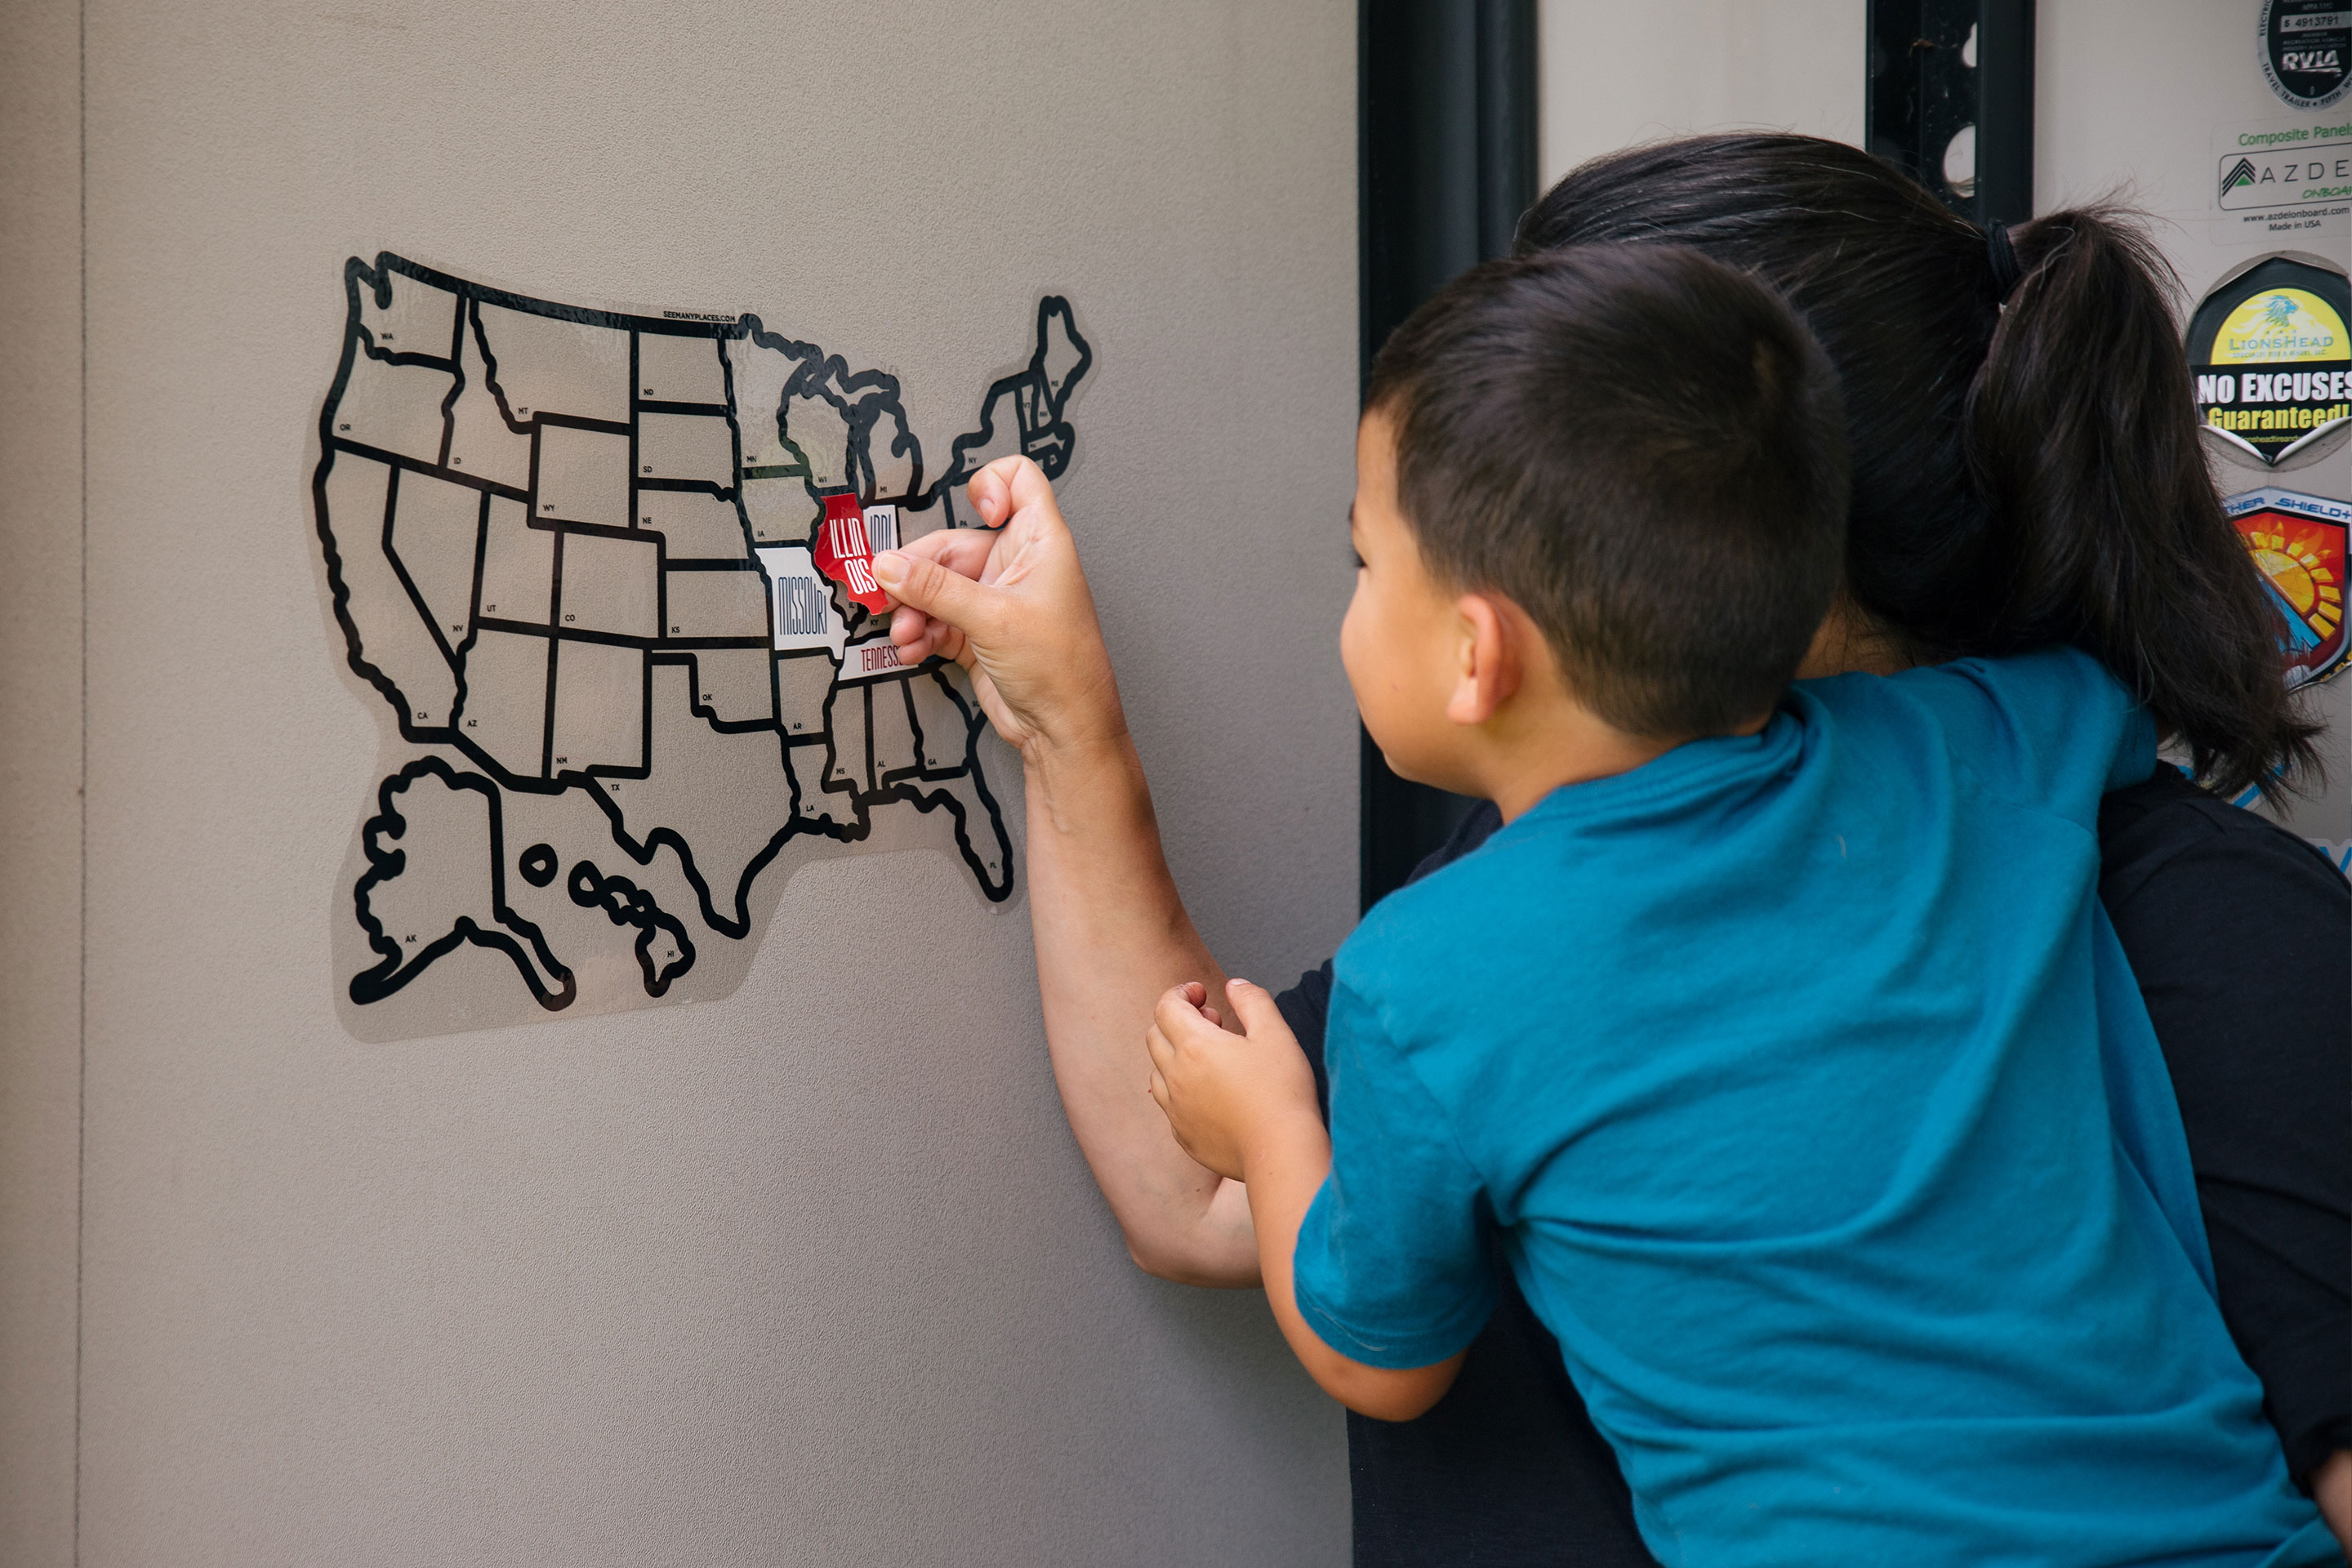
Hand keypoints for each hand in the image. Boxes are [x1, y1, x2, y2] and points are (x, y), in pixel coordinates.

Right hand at [872, 456, 1124, 762]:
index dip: (990, 484)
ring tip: (905, 633)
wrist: (1064, 730)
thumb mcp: (993, 619)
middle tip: (888, 594)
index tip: (972, 510)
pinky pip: (936, 619)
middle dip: (917, 571)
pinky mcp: (977, 633)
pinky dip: (920, 632)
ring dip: (913, 608)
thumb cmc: (1062, 670)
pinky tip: (913, 648)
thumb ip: (935, 589)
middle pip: (952, 544)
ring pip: (937, 586)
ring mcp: (995, 599)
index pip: (1019, 480)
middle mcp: (1016, 565)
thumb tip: (889, 566)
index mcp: (1038, 542)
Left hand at [1146, 980, 1321, 1182]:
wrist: (1281, 1152)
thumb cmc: (1282, 1091)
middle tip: (1213, 1023)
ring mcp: (1176, 1111)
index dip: (1182, 992)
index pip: (1166, 1007)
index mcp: (1195, 1046)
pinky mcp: (1183, 1137)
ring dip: (1176, 1057)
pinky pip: (1170, 1106)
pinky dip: (1182, 1092)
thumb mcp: (1275, 1033)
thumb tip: (1233, 985)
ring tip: (1213, 1061)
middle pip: (1155, 1036)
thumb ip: (1252, 1000)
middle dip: (1178, 1021)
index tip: (1203, 994)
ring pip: (1157, 1073)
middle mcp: (1176, 1078)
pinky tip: (1213, 1095)